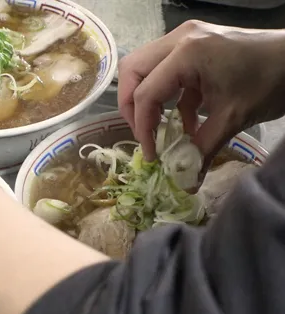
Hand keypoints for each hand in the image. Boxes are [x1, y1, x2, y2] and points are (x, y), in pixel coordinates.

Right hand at [118, 20, 284, 164]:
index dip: (142, 127)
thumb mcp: (233, 118)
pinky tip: (185, 121)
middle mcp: (179, 40)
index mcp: (186, 53)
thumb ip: (202, 150)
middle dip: (132, 106)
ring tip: (159, 127)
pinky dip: (168, 96)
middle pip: (132, 71)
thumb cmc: (270, 82)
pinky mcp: (193, 45)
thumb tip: (185, 185)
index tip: (153, 154)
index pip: (145, 93)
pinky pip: (165, 70)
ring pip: (144, 67)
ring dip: (146, 99)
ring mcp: (185, 39)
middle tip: (144, 133)